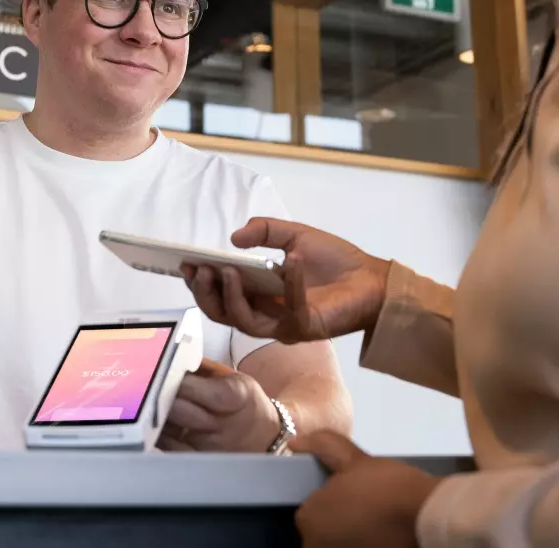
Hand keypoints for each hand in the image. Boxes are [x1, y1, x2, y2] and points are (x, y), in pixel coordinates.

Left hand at [157, 359, 280, 452]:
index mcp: (236, 397)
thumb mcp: (232, 378)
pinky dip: (156, 435)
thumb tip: (168, 356)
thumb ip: (201, 368)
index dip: (180, 382)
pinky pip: (169, 450)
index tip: (163, 371)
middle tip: (145, 384)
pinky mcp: (198, 462)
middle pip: (182, 411)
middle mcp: (223, 425)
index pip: (204, 391)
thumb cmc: (242, 401)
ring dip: (154, 416)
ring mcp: (210, 448)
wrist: (263, 436)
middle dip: (161, 396)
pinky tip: (149, 423)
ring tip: (143, 401)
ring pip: (171, 431)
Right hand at [183, 217, 390, 343]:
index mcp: (257, 295)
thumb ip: (264, 230)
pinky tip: (290, 260)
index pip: (220, 294)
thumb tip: (234, 236)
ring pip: (244, 321)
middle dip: (206, 293)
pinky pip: (288, 309)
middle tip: (197, 269)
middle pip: (223, 313)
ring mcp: (283, 325)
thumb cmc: (335, 261)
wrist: (372, 279)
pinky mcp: (305, 328)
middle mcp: (265, 314)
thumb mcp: (294, 236)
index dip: (200, 282)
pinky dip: (288, 282)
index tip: (185, 261)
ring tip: (226, 269)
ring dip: (232, 295)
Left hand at [294, 431, 439, 547]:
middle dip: (339, 522)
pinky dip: (365, 542)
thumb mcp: (353, 458)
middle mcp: (316, 546)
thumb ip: (322, 447)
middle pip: (323, 534)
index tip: (353, 497)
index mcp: (309, 520)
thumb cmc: (386, 486)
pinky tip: (382, 535)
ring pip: (340, 542)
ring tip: (376, 522)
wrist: (428, 516)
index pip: (311, 512)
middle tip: (366, 509)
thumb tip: (296, 442)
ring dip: (352, 535)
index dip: (332, 501)